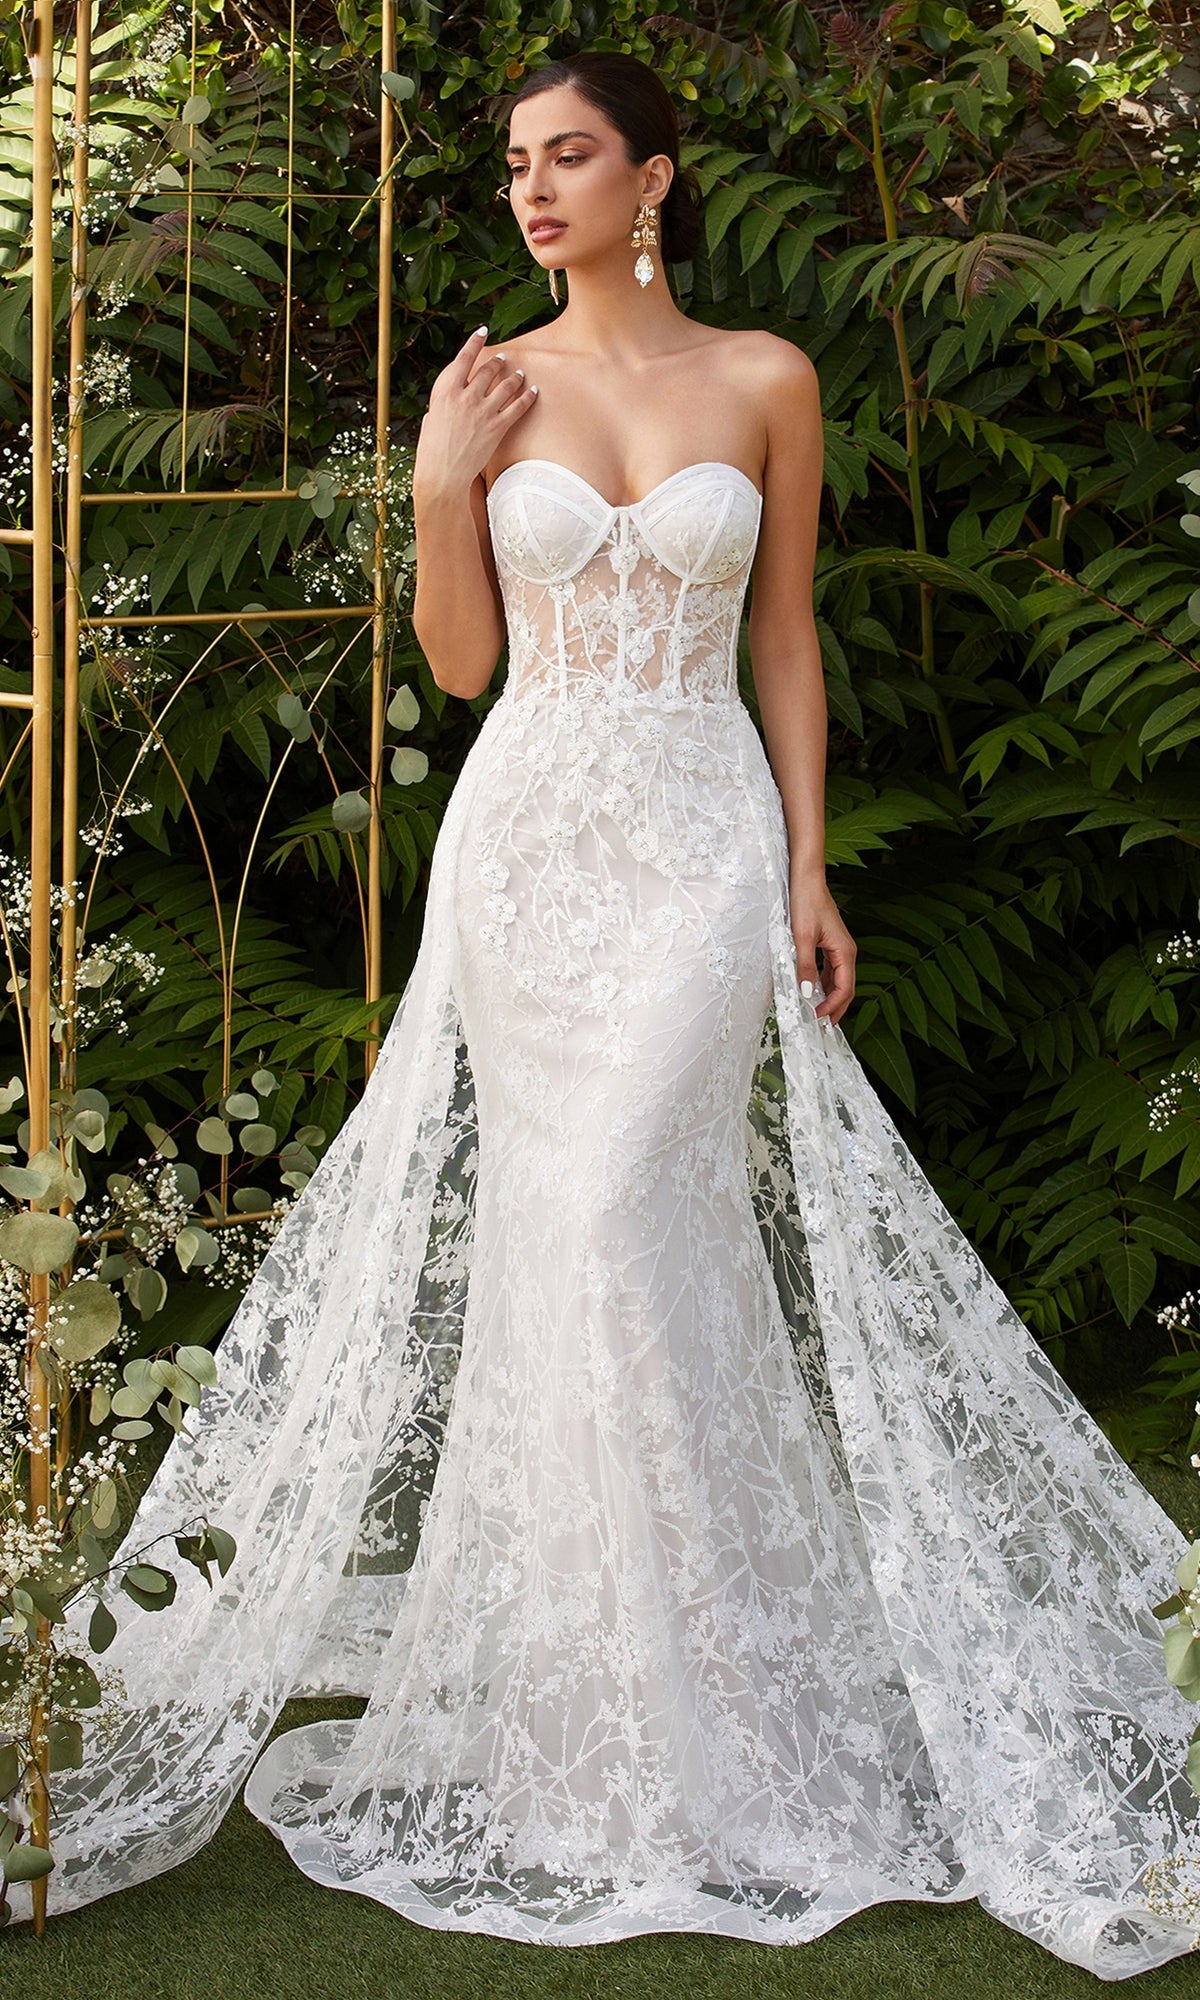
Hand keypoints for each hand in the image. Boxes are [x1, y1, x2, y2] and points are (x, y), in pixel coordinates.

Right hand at [413, 327, 537, 499]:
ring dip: (515, 376)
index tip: (483, 331)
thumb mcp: (431, 417)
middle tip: (504, 358)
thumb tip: (456, 396)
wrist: (441, 474)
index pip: (463, 358)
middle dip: (498, 362)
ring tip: (520, 373)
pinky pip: (518, 407)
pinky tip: (533, 390)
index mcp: (445, 391)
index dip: (475, 342)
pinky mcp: (497, 427)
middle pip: (488, 370)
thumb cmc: (431, 449)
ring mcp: (483, 411)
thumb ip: (446, 402)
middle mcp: (465, 396)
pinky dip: (527, 396)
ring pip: (506, 385)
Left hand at [789, 873, 855, 1025]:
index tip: (817, 1020)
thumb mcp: (801, 937)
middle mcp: (847, 951)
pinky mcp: (830, 944)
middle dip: (836, 1009)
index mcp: (845, 952)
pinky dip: (825, 985)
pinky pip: (832, 971)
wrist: (806, 879)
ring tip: (817, 1014)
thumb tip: (807, 993)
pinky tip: (813, 991)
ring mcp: (839, 948)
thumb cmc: (806, 903)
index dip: (832, 1008)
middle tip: (822, 1027)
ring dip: (830, 998)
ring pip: (839, 981)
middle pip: (846, 988)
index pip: (844, 989)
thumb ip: (805, 966)